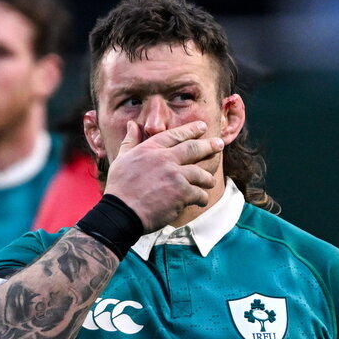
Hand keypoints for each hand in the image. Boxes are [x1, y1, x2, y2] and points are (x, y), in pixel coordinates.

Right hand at [104, 120, 223, 230]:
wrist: (121, 213)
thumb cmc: (119, 188)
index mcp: (151, 149)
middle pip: (193, 149)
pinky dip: (202, 197)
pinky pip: (199, 193)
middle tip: (219, 145)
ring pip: (200, 173)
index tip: (202, 127)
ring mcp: (175, 176)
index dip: (191, 130)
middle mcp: (165, 159)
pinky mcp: (182, 194)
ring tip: (210, 181)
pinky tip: (201, 200)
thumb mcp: (120, 159)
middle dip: (209, 146)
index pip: (176, 135)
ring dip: (207, 178)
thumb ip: (129, 141)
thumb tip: (132, 125)